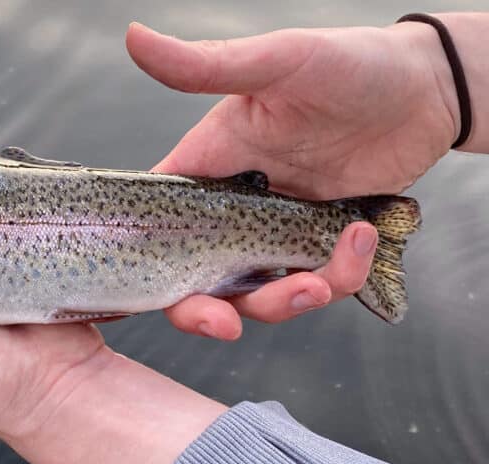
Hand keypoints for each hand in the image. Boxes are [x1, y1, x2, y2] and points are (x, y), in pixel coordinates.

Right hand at [127, 20, 459, 338]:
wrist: (429, 88)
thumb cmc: (349, 62)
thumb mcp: (274, 63)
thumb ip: (203, 65)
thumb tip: (134, 38)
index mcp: (208, 169)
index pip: (159, 228)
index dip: (151, 270)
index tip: (162, 296)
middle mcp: (234, 208)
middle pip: (199, 280)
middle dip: (207, 313)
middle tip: (227, 326)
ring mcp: (277, 232)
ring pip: (259, 295)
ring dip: (286, 303)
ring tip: (322, 281)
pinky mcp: (319, 245)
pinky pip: (317, 283)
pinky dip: (339, 276)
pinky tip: (362, 238)